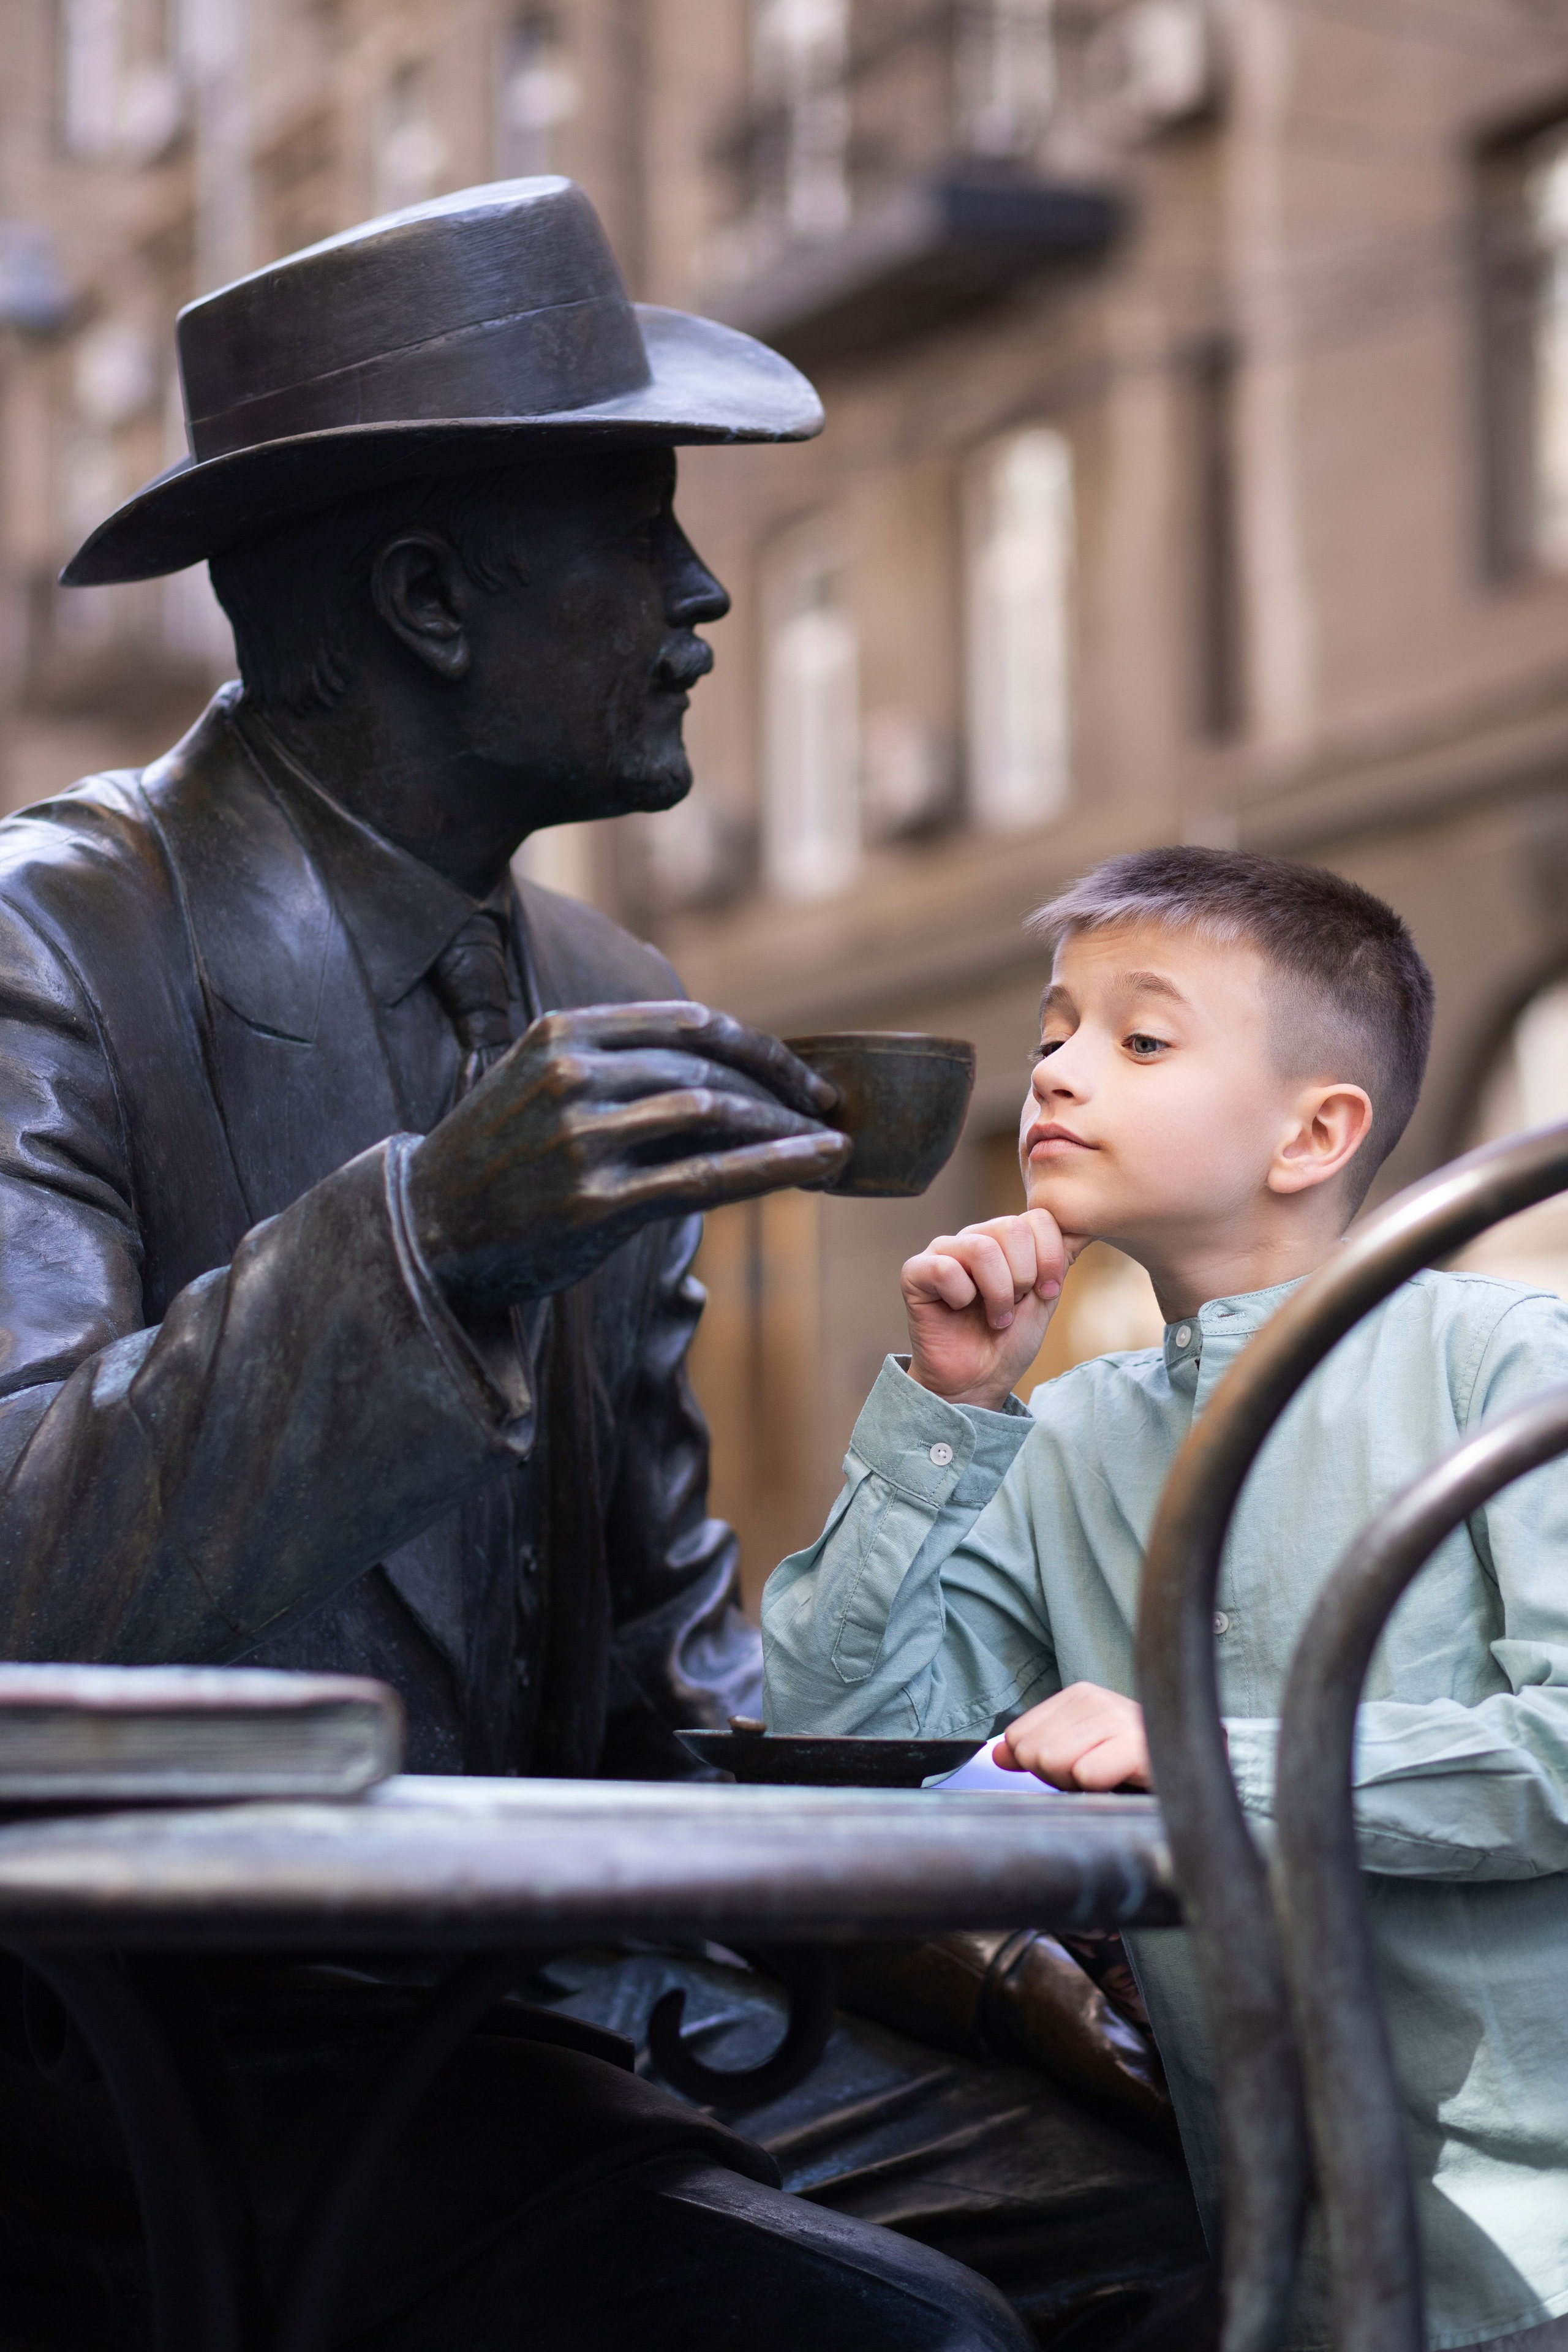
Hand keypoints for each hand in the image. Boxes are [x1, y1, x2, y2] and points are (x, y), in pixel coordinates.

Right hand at [407, 1000, 850, 1312]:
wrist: (424, 1231)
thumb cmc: (497, 1160)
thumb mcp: (540, 1081)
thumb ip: (616, 1065)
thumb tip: (725, 1075)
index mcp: (564, 1032)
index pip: (689, 1024)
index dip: (759, 1047)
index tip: (801, 1075)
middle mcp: (573, 1075)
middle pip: (709, 1067)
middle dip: (782, 1089)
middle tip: (826, 1112)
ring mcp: (582, 1140)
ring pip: (714, 1115)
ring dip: (784, 1128)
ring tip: (825, 1146)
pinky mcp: (596, 1205)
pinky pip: (707, 1178)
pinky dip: (776, 1165)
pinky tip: (819, 1164)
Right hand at [901, 1209, 1084, 1408]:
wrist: (979, 1381)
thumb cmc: (1009, 1341)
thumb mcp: (1045, 1298)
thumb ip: (1055, 1261)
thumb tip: (1070, 1230)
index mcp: (1005, 1239)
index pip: (1038, 1219)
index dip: (1051, 1259)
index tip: (1046, 1293)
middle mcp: (974, 1237)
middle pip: (1012, 1228)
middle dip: (1024, 1277)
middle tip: (1013, 1306)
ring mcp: (943, 1252)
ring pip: (982, 1249)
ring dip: (997, 1293)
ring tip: (994, 1316)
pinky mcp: (915, 1273)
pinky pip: (946, 1269)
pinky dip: (961, 1297)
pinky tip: (958, 1310)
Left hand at [993, 1684, 1151, 1790]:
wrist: (1194, 1771)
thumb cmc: (1131, 1766)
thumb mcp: (1079, 1753)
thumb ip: (1035, 1749)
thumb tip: (997, 1754)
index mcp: (1078, 1696)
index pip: (1019, 1737)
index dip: (1041, 1765)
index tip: (1078, 1766)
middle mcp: (1096, 1699)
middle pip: (1034, 1752)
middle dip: (1059, 1777)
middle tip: (1097, 1776)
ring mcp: (1118, 1718)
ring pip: (1056, 1763)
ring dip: (1079, 1785)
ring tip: (1110, 1779)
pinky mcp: (1137, 1746)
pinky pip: (1087, 1775)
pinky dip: (1100, 1789)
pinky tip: (1123, 1782)